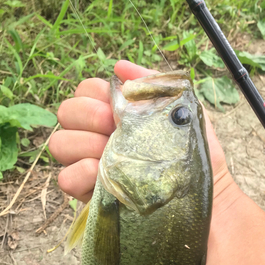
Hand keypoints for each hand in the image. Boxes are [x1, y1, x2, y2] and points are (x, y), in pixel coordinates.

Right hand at [49, 60, 236, 210]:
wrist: (203, 198)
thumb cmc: (195, 155)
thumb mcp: (184, 113)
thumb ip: (155, 85)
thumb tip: (120, 66)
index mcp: (118, 115)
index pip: (87, 90)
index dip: (97, 94)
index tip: (120, 108)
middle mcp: (100, 137)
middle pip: (67, 112)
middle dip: (89, 115)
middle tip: (114, 128)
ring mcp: (92, 165)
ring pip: (60, 143)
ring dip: (83, 144)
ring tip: (109, 153)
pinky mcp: (91, 194)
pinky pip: (65, 179)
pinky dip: (80, 173)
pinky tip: (102, 174)